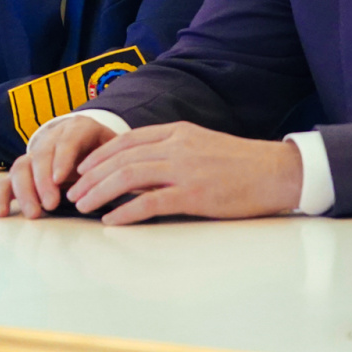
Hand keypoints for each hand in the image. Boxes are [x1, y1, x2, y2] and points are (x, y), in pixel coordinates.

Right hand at [0, 115, 113, 217]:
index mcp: (80, 129)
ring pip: (21, 166)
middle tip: (51, 204)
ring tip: (34, 214)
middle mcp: (52, 138)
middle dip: (43, 180)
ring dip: (25, 190)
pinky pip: (7, 180)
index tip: (60, 179)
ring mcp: (35, 154)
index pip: (68, 140)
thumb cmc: (108, 151)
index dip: (63, 158)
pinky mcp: (24, 171)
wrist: (92, 141)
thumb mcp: (119, 151)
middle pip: (41, 154)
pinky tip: (2, 213)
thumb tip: (139, 186)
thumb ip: (123, 164)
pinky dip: (3, 195)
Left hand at [62, 124, 304, 224]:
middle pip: (121, 158)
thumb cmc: (241, 163)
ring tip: (83, 205)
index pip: (127, 139)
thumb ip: (171, 152)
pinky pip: (150, 202)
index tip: (81, 169)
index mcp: (178, 132)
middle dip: (91, 176)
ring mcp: (185, 170)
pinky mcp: (195, 195)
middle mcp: (177, 146)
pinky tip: (112, 220)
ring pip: (129, 176)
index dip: (99, 154)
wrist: (277, 172)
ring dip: (100, 192)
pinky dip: (126, 211)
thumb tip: (139, 170)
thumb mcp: (202, 145)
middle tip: (73, 191)